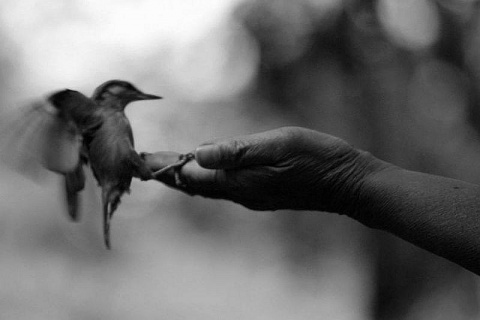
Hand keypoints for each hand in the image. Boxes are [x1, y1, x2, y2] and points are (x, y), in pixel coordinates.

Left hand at [142, 127, 388, 212]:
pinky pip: (225, 188)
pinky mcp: (263, 193)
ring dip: (187, 178)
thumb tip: (199, 153)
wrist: (347, 184)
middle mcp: (241, 193)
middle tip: (147, 163)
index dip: (166, 166)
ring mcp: (252, 196)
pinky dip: (207, 179)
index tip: (142, 158)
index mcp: (240, 181)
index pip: (192, 176)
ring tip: (169, 168)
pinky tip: (207, 172)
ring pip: (209, 189)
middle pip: (196, 186)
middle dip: (171, 174)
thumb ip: (238, 151)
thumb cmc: (316, 159)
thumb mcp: (279, 146)